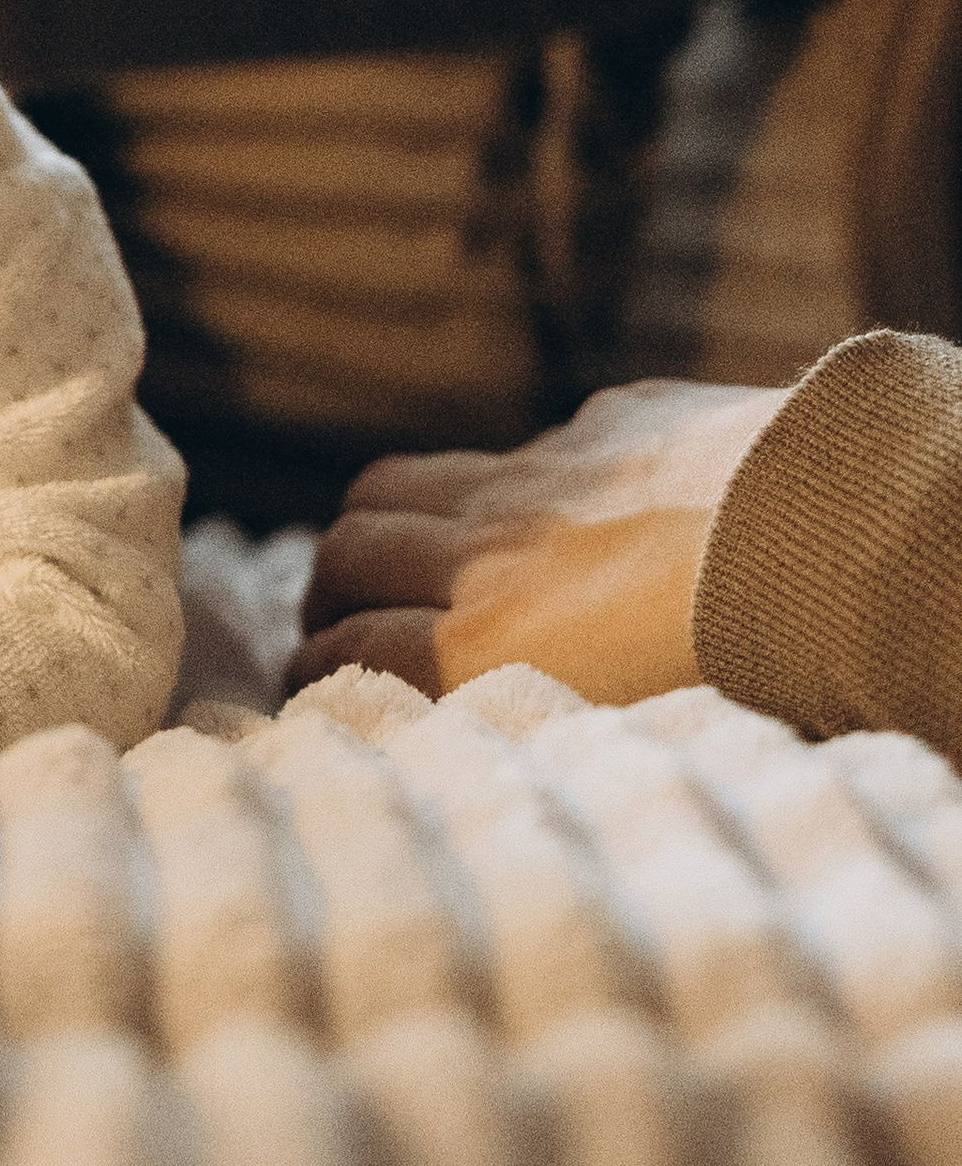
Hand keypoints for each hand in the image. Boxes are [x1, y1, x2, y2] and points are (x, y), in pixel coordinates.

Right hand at [288, 377, 791, 703]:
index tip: (319, 686)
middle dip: (327, 590)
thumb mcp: (629, 741)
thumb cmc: (762, 677)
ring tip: (392, 557)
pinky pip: (509, 451)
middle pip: (345, 552)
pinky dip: (491, 487)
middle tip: (341, 621)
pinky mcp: (604, 425)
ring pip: (396, 484)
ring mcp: (539, 478)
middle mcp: (486, 558)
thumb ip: (531, 721)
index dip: (314, 669)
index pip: (342, 648)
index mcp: (483, 652)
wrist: (852, 545)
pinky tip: (531, 514)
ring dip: (376, 523)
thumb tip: (468, 720)